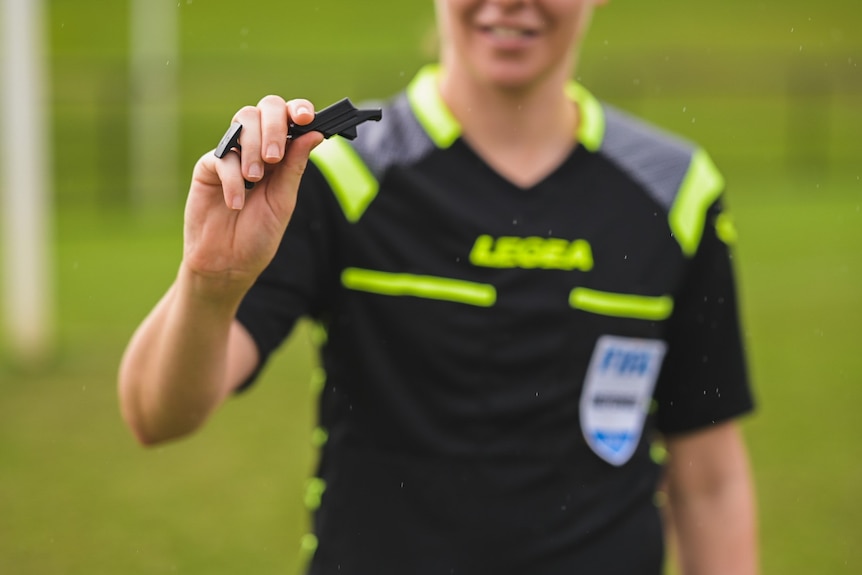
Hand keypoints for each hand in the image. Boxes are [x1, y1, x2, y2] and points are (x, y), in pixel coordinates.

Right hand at [182, 96, 323, 299]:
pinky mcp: (208, 168)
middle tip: (274, 157)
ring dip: (253, 148)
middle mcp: (256, 148)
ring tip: (255, 179)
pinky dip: (232, 179)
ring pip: (242, 122)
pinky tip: (236, 202)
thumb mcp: (283, 201)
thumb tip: (315, 134)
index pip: (289, 118)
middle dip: (273, 126)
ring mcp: (232, 155)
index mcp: (281, 155)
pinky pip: (222, 158)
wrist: (228, 263)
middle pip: (264, 109)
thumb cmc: (258, 235)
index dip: (297, 109)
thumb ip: (295, 167)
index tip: (306, 117)